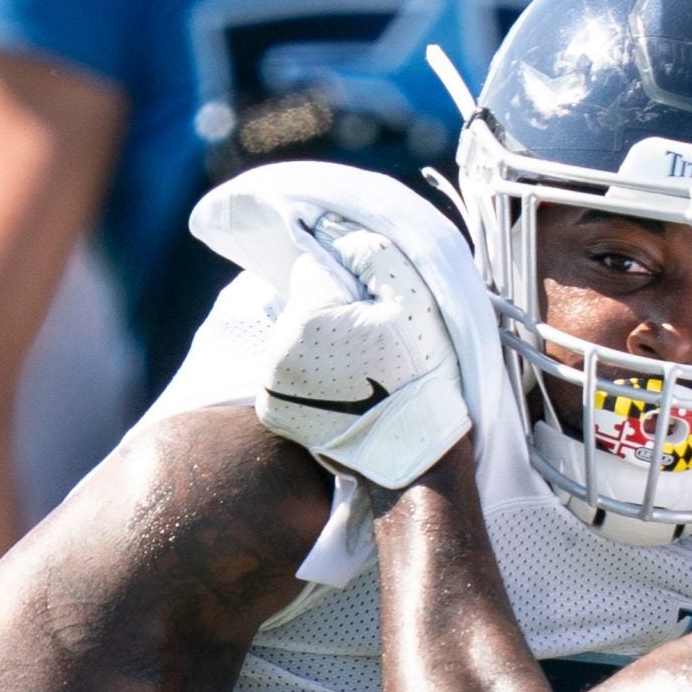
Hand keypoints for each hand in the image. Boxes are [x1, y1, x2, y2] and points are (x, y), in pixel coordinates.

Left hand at [258, 217, 471, 488]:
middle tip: (375, 346)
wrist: (419, 460)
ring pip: (295, 334)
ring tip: (362, 372)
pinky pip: (290, 367)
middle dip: (334, 312)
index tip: (378, 315)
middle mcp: (274, 356)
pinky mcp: (273, 414)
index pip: (316, 268)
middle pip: (302, 302)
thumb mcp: (414, 299)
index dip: (353, 285)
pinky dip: (313, 372)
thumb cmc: (423, 377)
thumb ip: (369, 252)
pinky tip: (344, 392)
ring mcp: (269, 390)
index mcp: (304, 324)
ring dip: (324, 342)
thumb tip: (329, 231)